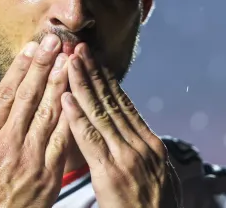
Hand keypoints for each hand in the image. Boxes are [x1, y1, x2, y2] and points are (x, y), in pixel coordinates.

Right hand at [0, 34, 72, 207]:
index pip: (5, 95)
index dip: (19, 69)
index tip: (30, 48)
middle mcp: (8, 144)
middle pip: (29, 96)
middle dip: (43, 65)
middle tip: (56, 40)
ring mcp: (30, 159)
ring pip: (48, 113)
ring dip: (60, 83)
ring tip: (70, 59)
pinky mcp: (49, 176)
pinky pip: (62, 141)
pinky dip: (70, 118)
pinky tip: (78, 99)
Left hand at [61, 44, 181, 207]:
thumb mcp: (160, 177)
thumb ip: (145, 154)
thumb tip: (138, 136)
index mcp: (152, 145)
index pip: (125, 105)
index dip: (108, 81)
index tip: (95, 61)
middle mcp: (141, 146)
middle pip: (113, 101)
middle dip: (93, 72)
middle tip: (79, 48)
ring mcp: (128, 158)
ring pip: (101, 113)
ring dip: (82, 85)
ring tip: (69, 61)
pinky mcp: (111, 173)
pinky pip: (90, 139)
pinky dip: (77, 117)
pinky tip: (65, 98)